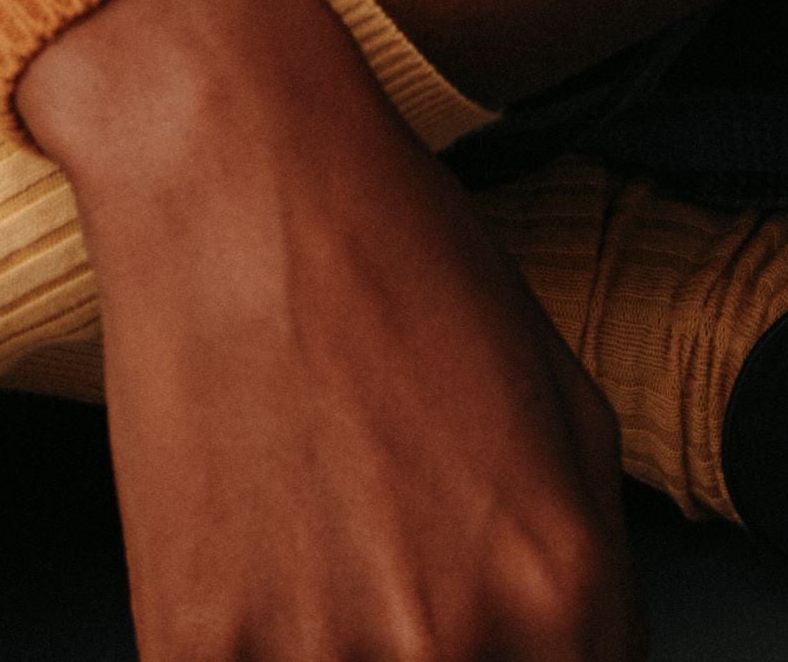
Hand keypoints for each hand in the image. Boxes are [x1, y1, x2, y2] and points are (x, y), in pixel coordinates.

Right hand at [17, 0, 639, 661]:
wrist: (238, 175)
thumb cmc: (396, 262)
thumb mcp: (566, 402)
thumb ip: (594, 573)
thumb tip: (575, 661)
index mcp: (560, 592)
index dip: (532, 657)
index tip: (493, 628)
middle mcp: (449, 646)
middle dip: (444, 653)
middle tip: (397, 565)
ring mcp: (314, 658)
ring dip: (340, 649)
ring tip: (323, 550)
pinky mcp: (193, 650)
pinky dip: (254, 645)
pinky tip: (258, 563)